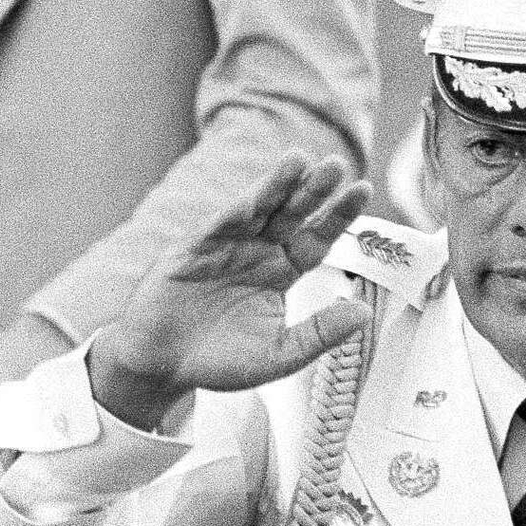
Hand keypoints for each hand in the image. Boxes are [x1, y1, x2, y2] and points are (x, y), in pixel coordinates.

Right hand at [88, 153, 371, 430]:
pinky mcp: (193, 249)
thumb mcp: (278, 354)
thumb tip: (364, 312)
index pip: (317, 237)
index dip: (338, 215)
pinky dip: (237, 209)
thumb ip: (318, 334)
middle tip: (336, 164)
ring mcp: (225, 246)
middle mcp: (257, 251)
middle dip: (313, 189)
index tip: (363, 189)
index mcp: (281, 271)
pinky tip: (256, 196)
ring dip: (276, 185)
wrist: (161, 365)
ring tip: (299, 160)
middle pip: (292, 214)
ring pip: (256, 209)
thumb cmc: (218, 360)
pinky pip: (219, 225)